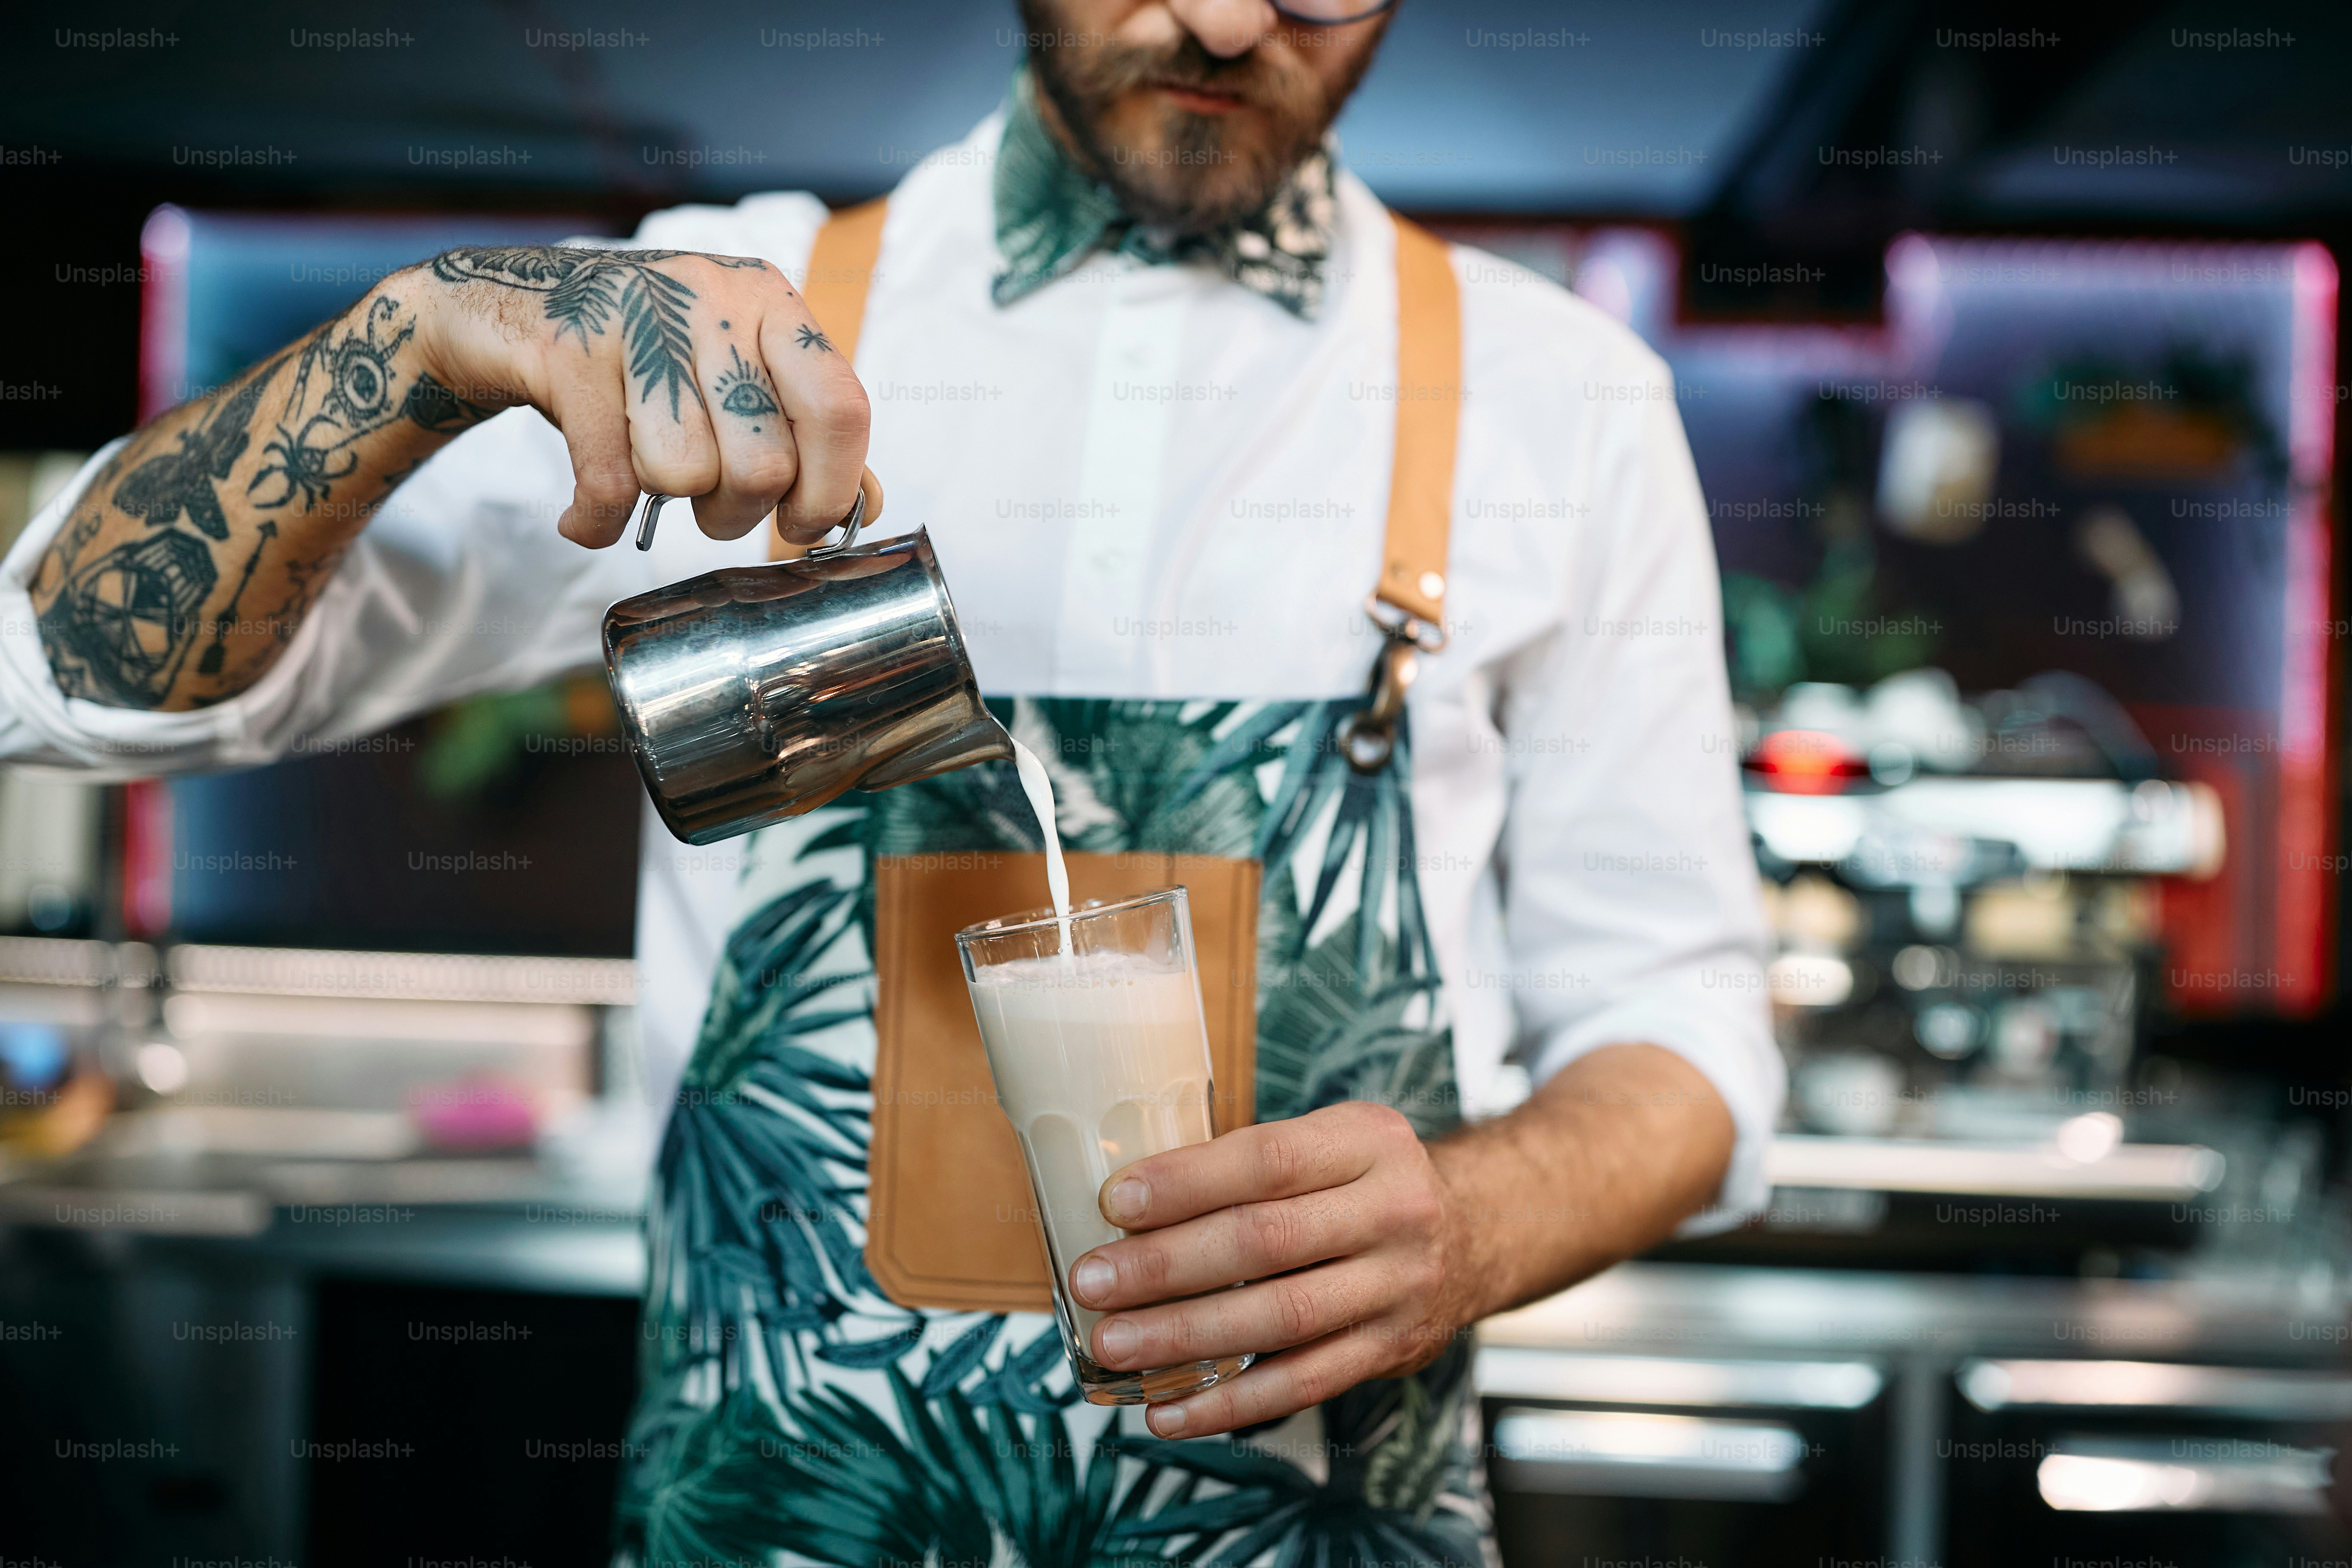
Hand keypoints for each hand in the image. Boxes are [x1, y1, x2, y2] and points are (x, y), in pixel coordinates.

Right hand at [411, 244, 870, 546]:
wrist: (505, 308)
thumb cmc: (641, 361)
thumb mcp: (731, 382)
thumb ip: (807, 439)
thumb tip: (865, 505)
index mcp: (770, 303)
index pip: (839, 409)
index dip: (829, 489)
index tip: (802, 525)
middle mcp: (710, 298)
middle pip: (762, 463)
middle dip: (735, 511)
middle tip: (706, 502)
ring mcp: (635, 317)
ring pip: (684, 473)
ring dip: (663, 504)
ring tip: (644, 477)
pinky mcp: (568, 349)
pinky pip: (608, 480)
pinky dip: (597, 523)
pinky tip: (586, 519)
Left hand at [1067, 1101, 1467, 1439]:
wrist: (1477, 1234)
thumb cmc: (1368, 1182)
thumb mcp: (1333, 1140)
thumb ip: (1255, 1163)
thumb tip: (1130, 1203)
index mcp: (1368, 1141)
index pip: (1267, 1160)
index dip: (1187, 1182)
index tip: (1115, 1203)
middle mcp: (1394, 1211)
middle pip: (1267, 1242)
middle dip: (1167, 1266)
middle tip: (1092, 1282)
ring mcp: (1399, 1287)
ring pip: (1281, 1319)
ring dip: (1187, 1338)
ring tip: (1114, 1345)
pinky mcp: (1393, 1350)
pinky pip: (1304, 1384)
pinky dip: (1231, 1404)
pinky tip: (1170, 1411)